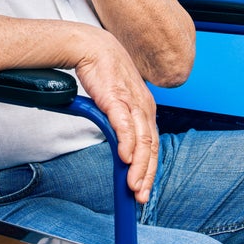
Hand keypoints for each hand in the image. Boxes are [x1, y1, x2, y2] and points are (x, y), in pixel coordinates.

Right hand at [73, 28, 159, 203]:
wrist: (90, 47)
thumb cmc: (103, 71)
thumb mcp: (117, 100)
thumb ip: (121, 121)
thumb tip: (119, 145)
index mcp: (145, 108)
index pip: (152, 144)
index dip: (150, 169)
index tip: (143, 188)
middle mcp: (144, 107)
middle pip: (151, 146)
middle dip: (147, 175)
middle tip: (140, 196)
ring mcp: (131, 103)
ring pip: (142, 140)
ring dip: (139, 166)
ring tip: (133, 185)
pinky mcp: (116, 99)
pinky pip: (125, 125)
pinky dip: (127, 143)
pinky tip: (125, 158)